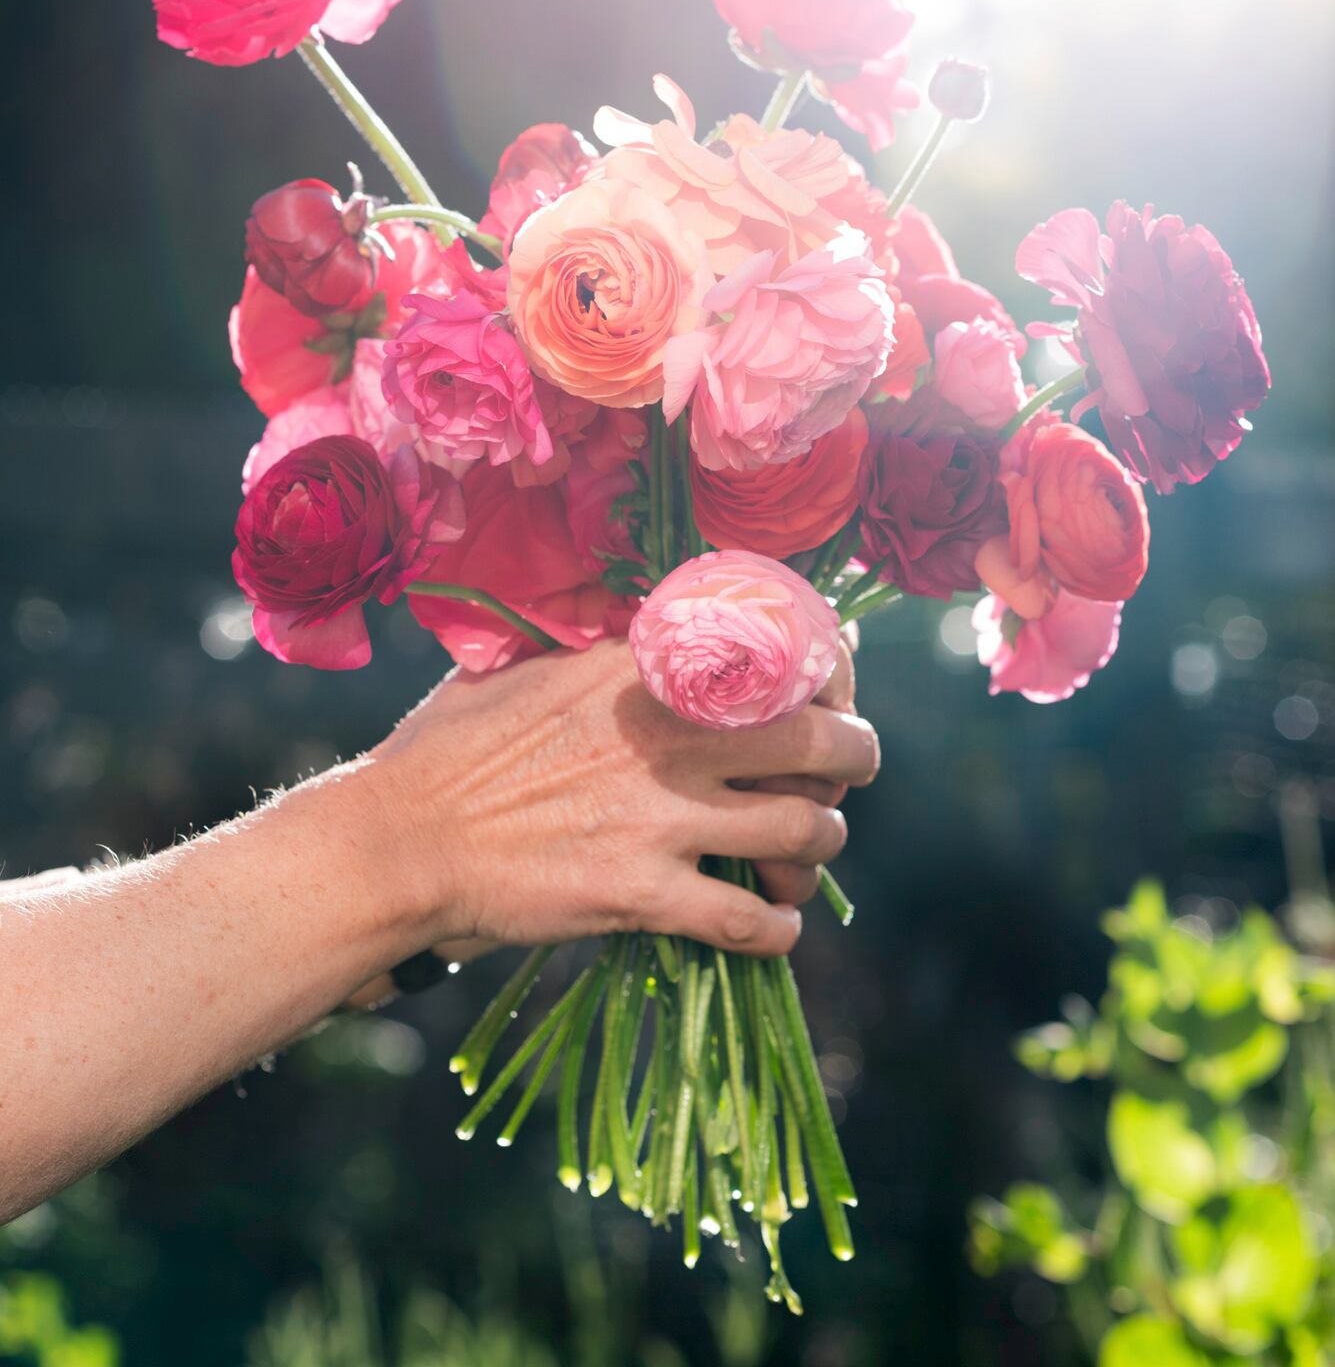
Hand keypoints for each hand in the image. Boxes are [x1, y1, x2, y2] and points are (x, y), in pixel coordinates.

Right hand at [361, 637, 877, 965]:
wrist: (401, 840)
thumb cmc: (450, 748)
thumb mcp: (522, 663)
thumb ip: (592, 641)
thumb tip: (631, 618)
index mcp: (644, 667)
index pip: (779, 655)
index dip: (826, 677)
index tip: (829, 693)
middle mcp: (669, 735)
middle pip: (820, 741)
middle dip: (855, 758)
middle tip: (850, 773)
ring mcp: (660, 816)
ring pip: (803, 829)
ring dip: (822, 843)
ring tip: (808, 852)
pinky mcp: (642, 893)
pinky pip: (749, 919)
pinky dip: (778, 929)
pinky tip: (776, 927)